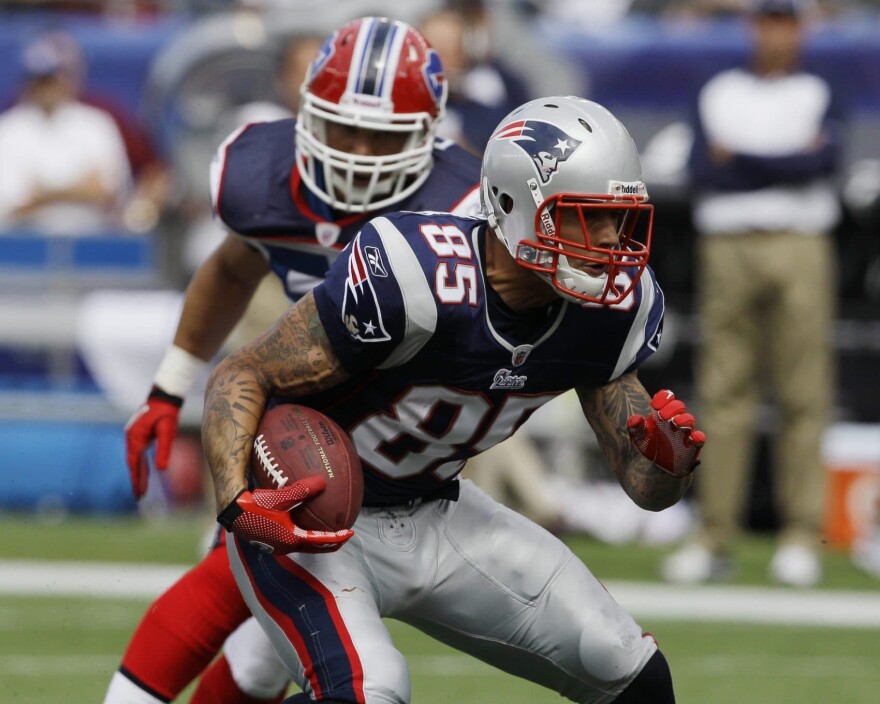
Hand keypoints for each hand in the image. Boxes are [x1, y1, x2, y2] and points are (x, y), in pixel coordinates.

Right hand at [124, 386, 182, 499]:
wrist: (164, 396)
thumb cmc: (167, 413)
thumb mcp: (168, 432)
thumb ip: (164, 450)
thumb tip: (161, 470)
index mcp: (135, 438)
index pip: (135, 464)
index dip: (137, 480)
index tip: (139, 494)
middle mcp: (131, 437)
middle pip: (132, 464)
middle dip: (136, 480)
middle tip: (139, 497)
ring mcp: (133, 435)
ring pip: (134, 459)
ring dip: (138, 473)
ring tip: (141, 488)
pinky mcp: (138, 434)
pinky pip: (138, 453)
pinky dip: (140, 464)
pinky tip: (144, 471)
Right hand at [217, 477, 352, 554]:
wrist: (231, 510)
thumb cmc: (254, 504)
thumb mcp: (280, 497)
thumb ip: (302, 490)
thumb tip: (323, 482)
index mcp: (291, 539)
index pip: (321, 541)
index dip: (338, 537)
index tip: (351, 531)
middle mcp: (285, 547)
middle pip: (314, 548)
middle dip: (330, 543)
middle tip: (343, 536)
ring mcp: (276, 546)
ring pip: (302, 546)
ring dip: (316, 542)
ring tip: (326, 533)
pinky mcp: (268, 542)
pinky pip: (292, 542)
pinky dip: (303, 538)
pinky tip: (302, 526)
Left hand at [626, 390, 705, 476]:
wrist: (656, 466)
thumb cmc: (647, 445)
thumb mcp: (637, 436)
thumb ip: (635, 427)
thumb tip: (635, 419)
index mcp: (661, 412)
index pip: (665, 398)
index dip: (662, 398)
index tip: (655, 404)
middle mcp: (674, 419)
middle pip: (678, 406)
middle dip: (671, 408)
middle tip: (661, 415)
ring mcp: (684, 432)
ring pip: (689, 420)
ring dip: (683, 419)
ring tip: (675, 422)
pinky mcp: (692, 446)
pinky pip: (699, 439)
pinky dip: (698, 437)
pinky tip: (694, 438)